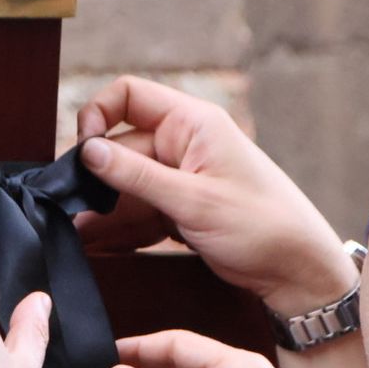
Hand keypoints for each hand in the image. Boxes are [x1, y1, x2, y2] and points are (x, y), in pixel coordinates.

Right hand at [77, 76, 356, 315]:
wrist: (297, 272)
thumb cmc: (262, 226)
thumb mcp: (193, 201)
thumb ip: (136, 175)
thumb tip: (88, 150)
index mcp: (193, 123)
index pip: (129, 95)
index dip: (98, 114)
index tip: (84, 150)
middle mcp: (184, 144)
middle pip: (120, 147)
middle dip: (96, 179)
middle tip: (71, 209)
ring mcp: (181, 177)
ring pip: (125, 185)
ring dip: (104, 210)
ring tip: (78, 235)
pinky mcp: (180, 208)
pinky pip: (139, 210)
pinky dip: (121, 228)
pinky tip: (102, 246)